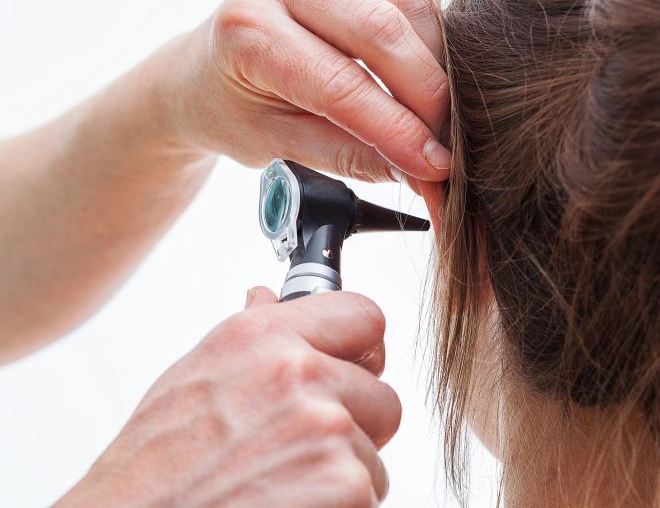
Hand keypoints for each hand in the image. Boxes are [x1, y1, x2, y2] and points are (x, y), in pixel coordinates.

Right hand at [58, 288, 400, 506]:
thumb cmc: (152, 467)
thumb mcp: (192, 379)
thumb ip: (247, 334)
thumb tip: (268, 299)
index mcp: (262, 337)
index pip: (363, 316)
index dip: (363, 349)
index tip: (356, 369)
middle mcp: (297, 372)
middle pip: (381, 392)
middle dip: (355, 423)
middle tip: (305, 447)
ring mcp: (325, 427)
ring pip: (373, 450)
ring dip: (342, 470)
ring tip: (281, 483)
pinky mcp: (345, 484)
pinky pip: (369, 491)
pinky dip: (341, 506)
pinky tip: (288, 505)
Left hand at [164, 0, 449, 182]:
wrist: (202, 76)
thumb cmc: (231, 113)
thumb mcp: (277, 146)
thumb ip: (346, 156)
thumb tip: (416, 171)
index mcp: (249, 32)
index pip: (342, 84)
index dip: (397, 129)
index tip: (436, 168)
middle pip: (382, 31)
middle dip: (428, 95)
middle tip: (450, 146)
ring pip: (404, 7)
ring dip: (435, 66)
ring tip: (442, 119)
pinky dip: (426, 43)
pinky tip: (429, 81)